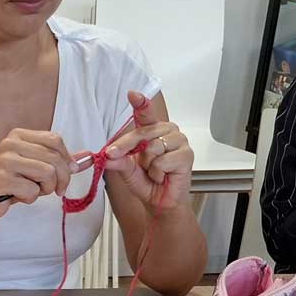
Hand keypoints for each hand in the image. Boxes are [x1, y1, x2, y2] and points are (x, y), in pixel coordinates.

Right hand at [0, 129, 79, 223]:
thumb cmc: (10, 182)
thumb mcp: (37, 167)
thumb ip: (61, 161)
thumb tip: (89, 157)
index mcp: (19, 135)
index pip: (55, 140)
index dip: (66, 160)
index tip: (65, 174)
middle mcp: (10, 143)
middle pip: (54, 158)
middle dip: (61, 179)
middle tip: (55, 190)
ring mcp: (4, 161)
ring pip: (47, 173)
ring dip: (46, 189)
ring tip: (33, 191)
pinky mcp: (1, 179)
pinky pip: (32, 191)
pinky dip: (30, 198)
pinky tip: (18, 196)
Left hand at [103, 91, 193, 211]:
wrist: (159, 201)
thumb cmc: (146, 182)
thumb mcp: (126, 170)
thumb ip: (118, 160)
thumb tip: (108, 155)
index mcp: (151, 130)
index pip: (145, 113)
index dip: (140, 103)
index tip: (132, 94)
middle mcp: (166, 131)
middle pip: (141, 133)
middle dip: (128, 150)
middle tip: (132, 164)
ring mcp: (179, 141)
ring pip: (153, 148)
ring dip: (148, 165)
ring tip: (155, 172)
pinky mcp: (187, 154)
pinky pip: (162, 161)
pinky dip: (158, 172)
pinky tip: (164, 175)